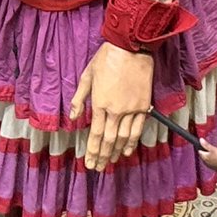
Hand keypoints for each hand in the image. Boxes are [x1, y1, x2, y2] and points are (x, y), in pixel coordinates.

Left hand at [69, 42, 153, 170]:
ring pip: (124, 138)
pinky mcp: (143, 106)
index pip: (95, 134)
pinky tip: (126, 150)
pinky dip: (132, 142)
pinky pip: (138, 129)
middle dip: (102, 156)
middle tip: (98, 168)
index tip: (89, 163)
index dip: (92, 151)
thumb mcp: (86, 76)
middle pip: (109, 140)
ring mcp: (132, 110)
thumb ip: (79, 99)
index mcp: (100, 104)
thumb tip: (73, 117)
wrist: (131, 49)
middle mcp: (116, 111)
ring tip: (110, 162)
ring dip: (116, 152)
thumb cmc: (106, 59)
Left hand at [198, 137, 216, 172]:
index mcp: (203, 156)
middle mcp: (204, 161)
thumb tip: (200, 140)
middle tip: (212, 149)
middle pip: (203, 155)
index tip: (205, 145)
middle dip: (206, 152)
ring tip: (216, 153)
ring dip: (210, 156)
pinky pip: (211, 162)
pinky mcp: (212, 167)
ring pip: (207, 158)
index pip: (199, 151)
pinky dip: (213, 160)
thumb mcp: (213, 149)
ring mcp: (208, 165)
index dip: (202, 147)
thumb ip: (206, 144)